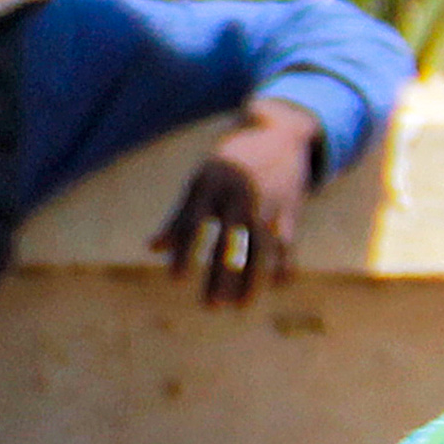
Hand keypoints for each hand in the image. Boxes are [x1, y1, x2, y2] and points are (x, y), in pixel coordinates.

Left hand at [155, 102, 318, 306]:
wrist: (280, 136)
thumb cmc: (229, 164)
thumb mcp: (201, 181)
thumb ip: (180, 215)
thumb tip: (153, 248)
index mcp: (211, 186)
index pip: (194, 222)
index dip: (184, 250)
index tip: (175, 280)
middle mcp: (240, 195)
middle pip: (229, 241)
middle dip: (221, 275)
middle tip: (210, 306)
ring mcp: (268, 202)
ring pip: (260, 247)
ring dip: (252, 278)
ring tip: (240, 306)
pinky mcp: (291, 209)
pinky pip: (287, 241)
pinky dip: (285, 263)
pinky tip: (280, 285)